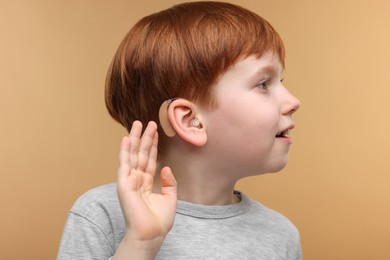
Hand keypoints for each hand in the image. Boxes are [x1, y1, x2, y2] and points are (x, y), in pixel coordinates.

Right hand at [117, 121, 176, 242]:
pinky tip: (126, 139)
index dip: (153, 146)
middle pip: (141, 154)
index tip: (156, 132)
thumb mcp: (170, 198)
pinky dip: (124, 151)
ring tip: (137, 124)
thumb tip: (166, 167)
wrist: (151, 234)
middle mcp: (137, 180)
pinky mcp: (124, 184)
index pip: (150, 160)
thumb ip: (169, 182)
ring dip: (135, 139)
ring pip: (133, 155)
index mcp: (146, 183)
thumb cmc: (159, 221)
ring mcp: (129, 181)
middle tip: (148, 122)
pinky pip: (124, 164)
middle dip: (145, 138)